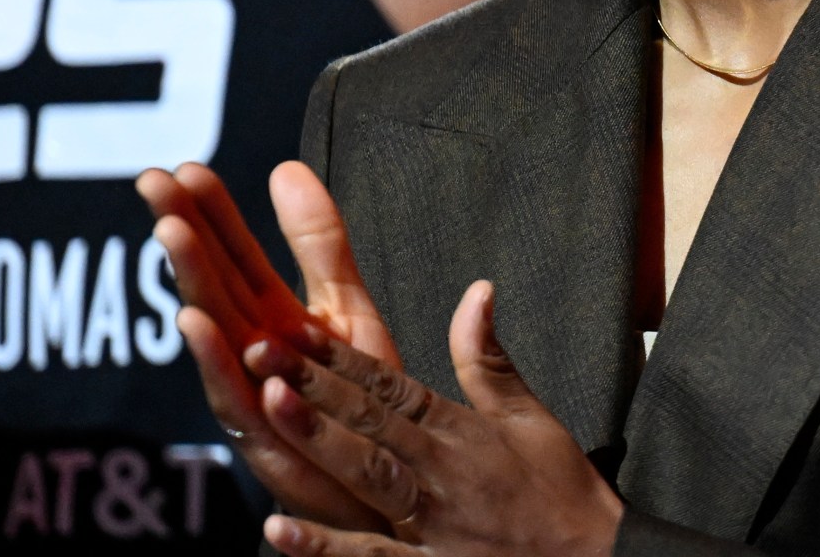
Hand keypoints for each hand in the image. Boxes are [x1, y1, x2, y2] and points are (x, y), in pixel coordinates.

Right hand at [136, 160, 396, 528]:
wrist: (394, 482)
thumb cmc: (363, 401)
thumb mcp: (345, 309)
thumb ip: (318, 244)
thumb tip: (286, 166)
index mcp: (271, 318)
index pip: (232, 255)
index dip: (210, 210)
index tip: (182, 166)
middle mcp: (251, 353)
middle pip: (211, 284)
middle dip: (182, 232)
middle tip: (152, 182)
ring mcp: (253, 396)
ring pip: (214, 335)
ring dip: (190, 285)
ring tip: (173, 235)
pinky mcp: (268, 440)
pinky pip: (236, 397)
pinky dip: (215, 362)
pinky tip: (197, 325)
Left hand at [249, 279, 623, 556]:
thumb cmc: (561, 490)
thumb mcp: (529, 417)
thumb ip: (489, 358)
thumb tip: (478, 289)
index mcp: (459, 430)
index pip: (389, 384)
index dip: (338, 355)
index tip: (292, 325)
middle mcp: (440, 469)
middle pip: (367, 419)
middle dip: (311, 383)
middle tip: (258, 348)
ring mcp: (432, 521)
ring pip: (365, 473)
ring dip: (317, 439)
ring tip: (269, 405)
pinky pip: (369, 556)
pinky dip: (325, 546)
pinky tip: (279, 528)